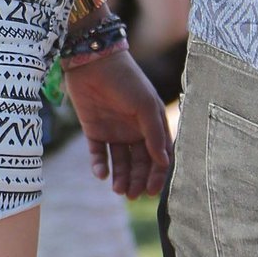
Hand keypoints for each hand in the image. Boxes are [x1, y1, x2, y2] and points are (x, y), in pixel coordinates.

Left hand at [61, 50, 171, 197]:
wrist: (93, 62)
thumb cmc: (126, 80)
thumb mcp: (146, 105)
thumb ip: (155, 134)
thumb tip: (164, 163)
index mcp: (151, 124)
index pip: (158, 155)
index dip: (157, 174)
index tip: (152, 190)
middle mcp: (134, 130)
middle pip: (139, 163)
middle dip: (137, 180)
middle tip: (133, 194)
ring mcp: (114, 131)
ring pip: (120, 162)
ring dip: (121, 177)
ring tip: (119, 190)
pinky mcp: (94, 131)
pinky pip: (98, 154)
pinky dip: (100, 166)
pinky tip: (102, 174)